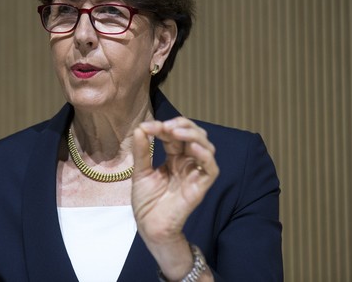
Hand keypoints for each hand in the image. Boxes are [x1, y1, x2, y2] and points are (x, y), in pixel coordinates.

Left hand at [131, 117, 217, 278]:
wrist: (149, 226)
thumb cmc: (146, 202)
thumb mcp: (140, 171)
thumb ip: (142, 151)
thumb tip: (141, 127)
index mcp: (174, 157)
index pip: (175, 135)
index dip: (163, 127)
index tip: (147, 126)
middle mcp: (187, 162)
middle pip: (194, 135)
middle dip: (181, 125)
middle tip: (164, 126)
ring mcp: (195, 173)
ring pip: (206, 147)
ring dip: (193, 135)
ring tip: (175, 132)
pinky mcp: (201, 186)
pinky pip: (211, 168)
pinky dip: (205, 155)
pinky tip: (192, 147)